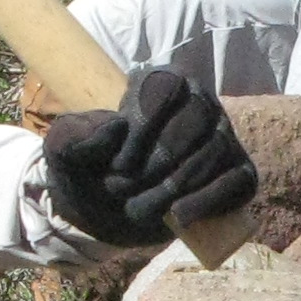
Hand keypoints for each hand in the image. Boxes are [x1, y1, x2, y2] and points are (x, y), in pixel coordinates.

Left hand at [38, 70, 258, 242]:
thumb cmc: (87, 171)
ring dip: (175, 186)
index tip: (117, 165)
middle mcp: (198, 101)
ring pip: (215, 152)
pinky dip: (209, 201)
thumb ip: (74, 134)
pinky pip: (238, 181)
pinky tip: (178, 218)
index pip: (166, 88)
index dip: (144, 129)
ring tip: (140, 209)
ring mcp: (222, 137)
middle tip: (125, 191)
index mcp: (159, 81)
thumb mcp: (62, 151)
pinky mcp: (237, 173)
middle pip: (194, 122)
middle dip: (158, 163)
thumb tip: (117, 126)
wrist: (105, 211)